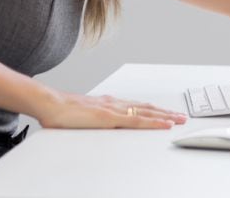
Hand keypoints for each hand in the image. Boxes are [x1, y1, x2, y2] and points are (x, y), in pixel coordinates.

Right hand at [36, 90, 187, 128]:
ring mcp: (113, 109)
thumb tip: (95, 125)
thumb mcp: (81, 116)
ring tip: (179, 120)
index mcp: (108, 103)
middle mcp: (114, 103)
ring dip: (164, 116)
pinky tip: (164, 125)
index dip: (153, 110)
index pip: (137, 106)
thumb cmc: (60, 111)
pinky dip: (153, 122)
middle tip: (181, 116)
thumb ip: (92, 120)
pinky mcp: (109, 118)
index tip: (166, 113)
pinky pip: (136, 121)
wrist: (49, 103)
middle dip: (165, 112)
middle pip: (146, 107)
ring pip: (146, 112)